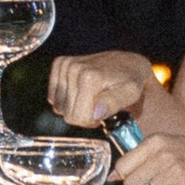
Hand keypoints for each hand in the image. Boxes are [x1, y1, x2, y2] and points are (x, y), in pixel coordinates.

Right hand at [47, 51, 166, 126]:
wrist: (127, 63)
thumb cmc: (130, 81)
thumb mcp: (130, 93)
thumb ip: (114, 103)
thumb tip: (96, 112)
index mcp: (89, 77)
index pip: (78, 117)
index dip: (92, 120)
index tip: (104, 112)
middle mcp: (73, 68)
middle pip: (67, 114)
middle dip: (84, 115)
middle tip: (99, 105)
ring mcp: (65, 65)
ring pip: (59, 107)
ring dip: (75, 107)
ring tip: (92, 97)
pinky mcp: (59, 64)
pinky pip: (53, 97)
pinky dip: (67, 99)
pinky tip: (82, 92)